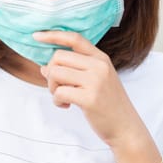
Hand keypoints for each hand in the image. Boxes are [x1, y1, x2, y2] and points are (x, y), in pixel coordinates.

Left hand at [32, 31, 144, 148]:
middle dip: (51, 72)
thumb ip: (73, 70)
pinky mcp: (90, 98)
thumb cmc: (108, 104)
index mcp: (101, 58)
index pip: (74, 38)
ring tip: (62, 97)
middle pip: (59, 56)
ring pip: (55, 73)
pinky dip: (57, 101)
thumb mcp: (96, 80)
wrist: (126, 127)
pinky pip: (59, 92)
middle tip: (58, 87)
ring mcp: (95, 81)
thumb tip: (44, 68)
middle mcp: (99, 65)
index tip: (36, 36)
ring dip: (52, 87)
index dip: (53, 35)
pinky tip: (66, 106)